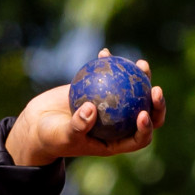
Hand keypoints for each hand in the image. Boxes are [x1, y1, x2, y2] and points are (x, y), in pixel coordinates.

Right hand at [4, 49, 165, 165]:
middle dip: (156, 103)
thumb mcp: (63, 135)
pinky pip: (109, 75)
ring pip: (133, 92)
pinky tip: (105, 52)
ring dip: (141, 78)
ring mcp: (112, 106)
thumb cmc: (52, 136)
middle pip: (145, 113)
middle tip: (155, 89)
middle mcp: (119, 124)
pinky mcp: (100, 89)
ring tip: (141, 64)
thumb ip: (78, 126)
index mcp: (116, 141)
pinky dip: (109, 64)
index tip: (143, 114)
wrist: (39, 123)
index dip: (147, 128)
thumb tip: (91, 109)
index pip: (139, 138)